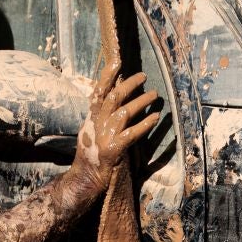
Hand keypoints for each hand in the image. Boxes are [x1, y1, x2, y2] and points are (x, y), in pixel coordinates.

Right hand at [74, 72, 161, 192]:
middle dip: (129, 84)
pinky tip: (156, 118)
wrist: (85, 179)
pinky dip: (145, 124)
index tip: (116, 62)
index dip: (106, 76)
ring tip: (155, 94)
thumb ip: (102, 115)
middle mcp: (96, 124)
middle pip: (113, 97)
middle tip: (144, 76)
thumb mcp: (93, 131)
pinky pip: (131, 134)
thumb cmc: (92, 155)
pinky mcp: (112, 150)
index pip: (98, 92)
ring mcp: (104, 137)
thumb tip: (115, 97)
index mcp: (91, 118)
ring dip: (141, 101)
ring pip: (124, 112)